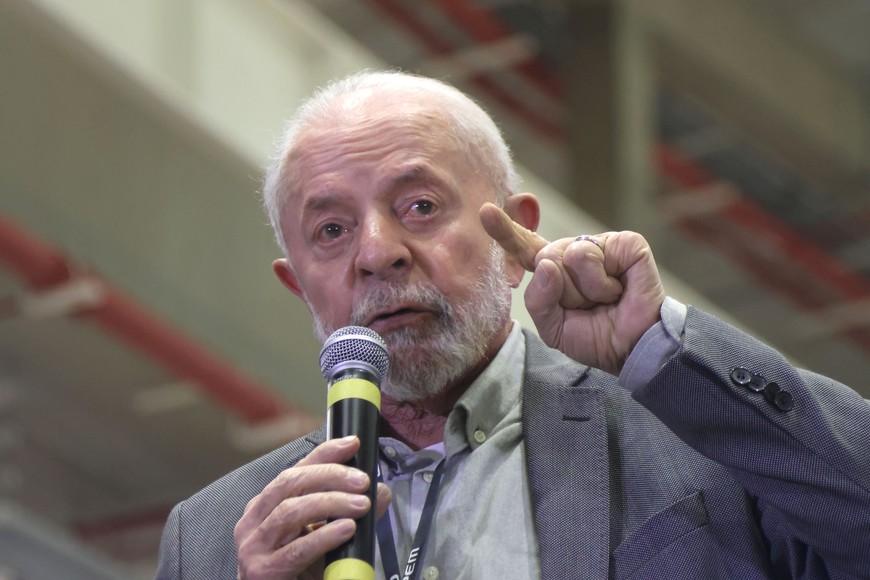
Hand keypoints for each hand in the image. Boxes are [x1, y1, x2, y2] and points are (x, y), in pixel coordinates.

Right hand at [234, 436, 391, 578]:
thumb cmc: (298, 572)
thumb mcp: (324, 536)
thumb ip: (348, 512)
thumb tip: (380, 491)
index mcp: (264, 506)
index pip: (295, 469)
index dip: (324, 453)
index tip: (352, 443)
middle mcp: (253, 521)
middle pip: (290, 482)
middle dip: (330, 475)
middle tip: (362, 480)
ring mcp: (254, 546)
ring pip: (291, 511)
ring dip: (331, 503)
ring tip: (361, 505)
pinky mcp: (263, 572)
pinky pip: (296, 549)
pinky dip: (324, 536)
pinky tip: (346, 529)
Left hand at [480, 202, 664, 374]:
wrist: (631, 349)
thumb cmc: (594, 336)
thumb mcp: (552, 327)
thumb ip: (537, 299)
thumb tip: (546, 265)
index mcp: (554, 271)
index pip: (526, 248)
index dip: (506, 231)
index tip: (486, 212)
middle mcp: (575, 252)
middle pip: (545, 256)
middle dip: (563, 291)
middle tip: (587, 306)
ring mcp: (601, 245)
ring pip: (569, 254)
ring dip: (584, 289)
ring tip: (605, 299)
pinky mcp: (627, 244)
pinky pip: (595, 256)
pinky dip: (603, 284)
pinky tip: (619, 290)